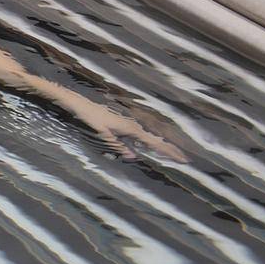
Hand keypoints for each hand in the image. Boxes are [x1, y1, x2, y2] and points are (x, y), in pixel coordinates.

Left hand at [64, 95, 186, 161]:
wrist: (80, 105)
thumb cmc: (90, 118)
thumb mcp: (102, 135)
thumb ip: (118, 146)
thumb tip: (133, 156)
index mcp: (131, 129)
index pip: (155, 143)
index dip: (169, 151)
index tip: (182, 159)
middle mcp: (133, 126)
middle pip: (155, 140)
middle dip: (169, 149)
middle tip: (184, 159)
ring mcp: (129, 124)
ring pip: (149, 138)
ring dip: (160, 146)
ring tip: (173, 154)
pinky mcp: (123, 124)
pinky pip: (140, 136)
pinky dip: (149, 142)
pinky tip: (150, 147)